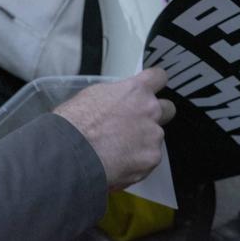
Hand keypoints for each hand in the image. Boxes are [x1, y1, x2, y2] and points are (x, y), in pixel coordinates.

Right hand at [53, 68, 175, 188]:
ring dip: (143, 142)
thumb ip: (117, 95)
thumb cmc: (75, 122)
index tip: (152, 88)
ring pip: (155, 138)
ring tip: (118, 151)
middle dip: (156, 116)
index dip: (155, 83)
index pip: (159, 77)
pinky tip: (118, 163)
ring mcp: (153, 136)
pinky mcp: (151, 159)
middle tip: (136, 125)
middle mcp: (150, 110)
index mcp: (135, 90)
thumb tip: (120, 101)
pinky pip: (149, 159)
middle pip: (168, 109)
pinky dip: (137, 162)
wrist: (71, 152)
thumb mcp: (94, 94)